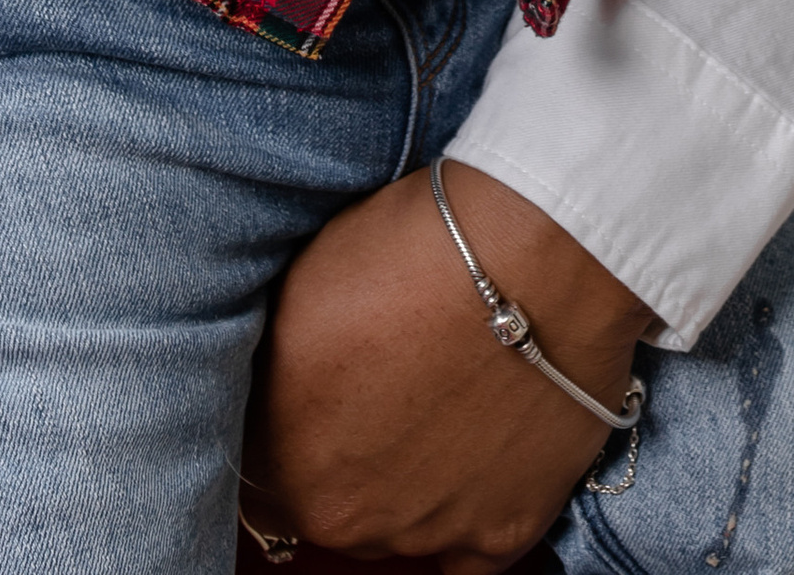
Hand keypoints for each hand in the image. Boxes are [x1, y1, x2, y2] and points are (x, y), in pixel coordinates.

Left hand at [245, 164, 648, 570]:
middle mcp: (345, 516)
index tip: (313, 393)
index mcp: (283, 453)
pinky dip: (469, 510)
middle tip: (385, 387)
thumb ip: (275, 367)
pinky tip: (480, 448)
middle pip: (328, 502)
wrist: (538, 252)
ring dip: (408, 480)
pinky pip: (467, 551)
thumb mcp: (300, 288)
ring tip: (444, 401)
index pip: (256, 465)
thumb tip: (273, 389)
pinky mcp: (501, 537)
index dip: (284, 424)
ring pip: (396, 524)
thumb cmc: (416, 248)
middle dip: (345, 455)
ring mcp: (424, 534)